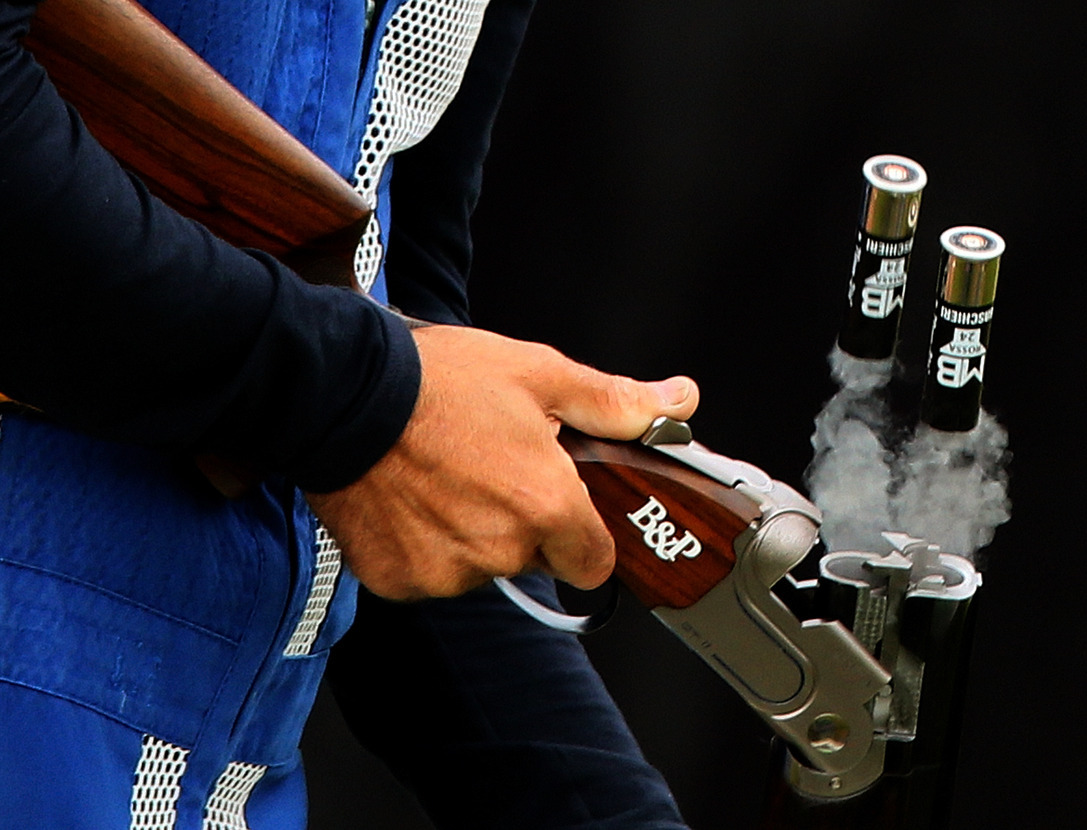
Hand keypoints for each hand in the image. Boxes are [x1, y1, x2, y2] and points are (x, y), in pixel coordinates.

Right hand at [306, 325, 699, 598]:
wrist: (339, 392)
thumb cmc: (440, 379)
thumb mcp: (540, 376)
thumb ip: (616, 403)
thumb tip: (681, 402)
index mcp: (546, 506)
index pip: (594, 562)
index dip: (581, 533)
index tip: (560, 506)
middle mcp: (499, 549)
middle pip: (531, 558)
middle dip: (519, 523)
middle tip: (488, 468)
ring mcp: (444, 571)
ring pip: (477, 566)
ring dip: (468, 533)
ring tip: (442, 475)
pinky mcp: (396, 579)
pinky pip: (427, 572)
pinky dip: (421, 544)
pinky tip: (408, 497)